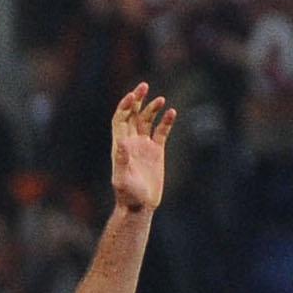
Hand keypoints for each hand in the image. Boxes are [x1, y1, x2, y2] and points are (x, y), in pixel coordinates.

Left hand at [108, 82, 175, 214]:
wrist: (140, 206)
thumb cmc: (128, 195)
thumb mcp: (122, 179)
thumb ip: (122, 161)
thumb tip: (122, 143)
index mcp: (120, 146)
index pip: (120, 120)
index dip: (125, 106)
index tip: (133, 95)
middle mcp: (131, 143)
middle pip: (132, 116)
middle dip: (137, 101)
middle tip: (144, 86)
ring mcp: (144, 146)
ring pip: (147, 121)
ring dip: (152, 109)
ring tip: (160, 100)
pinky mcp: (156, 151)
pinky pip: (161, 132)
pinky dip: (166, 122)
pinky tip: (172, 113)